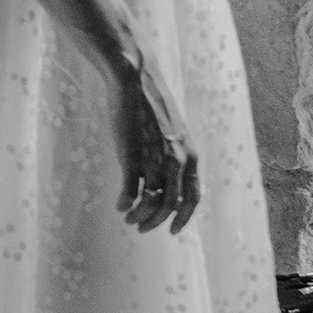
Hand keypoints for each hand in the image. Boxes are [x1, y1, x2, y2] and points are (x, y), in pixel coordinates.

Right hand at [115, 58, 201, 233]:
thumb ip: (177, 155)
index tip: (172, 231)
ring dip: (138, 216)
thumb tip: (171, 180)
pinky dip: (124, 204)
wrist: (135, 81)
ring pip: (150, 203)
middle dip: (156, 222)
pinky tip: (118, 205)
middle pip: (170, 206)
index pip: (194, 198)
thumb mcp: (174, 133)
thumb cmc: (151, 105)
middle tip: (142, 228)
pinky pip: (130, 192)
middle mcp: (176, 161)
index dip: (183, 218)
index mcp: (190, 155)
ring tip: (129, 218)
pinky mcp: (131, 157)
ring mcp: (154, 160)